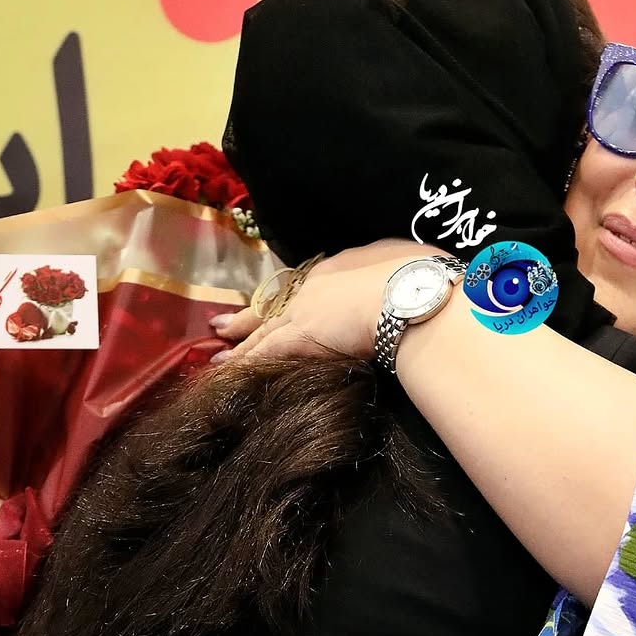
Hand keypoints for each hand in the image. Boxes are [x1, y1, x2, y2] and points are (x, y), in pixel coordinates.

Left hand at [211, 240, 439, 362]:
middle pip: (275, 304)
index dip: (291, 297)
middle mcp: (313, 286)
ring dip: (239, 341)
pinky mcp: (298, 338)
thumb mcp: (407, 264)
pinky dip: (242, 363)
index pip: (307, 286)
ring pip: (262, 329)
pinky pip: (262, 353)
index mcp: (340, 267)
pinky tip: (224, 372)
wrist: (407, 293)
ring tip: (219, 353)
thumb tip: (408, 278)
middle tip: (223, 325)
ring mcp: (302, 311)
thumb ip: (397, 273)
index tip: (281, 304)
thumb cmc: (417, 277)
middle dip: (250, 317)